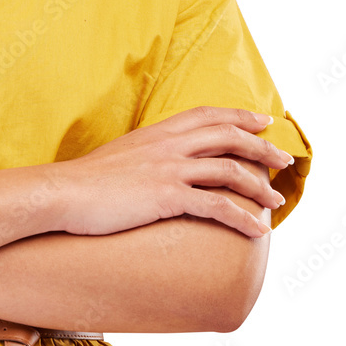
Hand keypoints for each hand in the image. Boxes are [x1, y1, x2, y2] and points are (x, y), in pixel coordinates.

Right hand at [49, 105, 293, 238]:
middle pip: (226, 135)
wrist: (62, 193)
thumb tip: (157, 165)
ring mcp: (168, 169)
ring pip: (228, 169)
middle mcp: (167, 145)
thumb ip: (145, 154)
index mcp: (156, 132)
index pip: (206, 114)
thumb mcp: (120, 156)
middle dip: (260, 146)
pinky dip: (242, 218)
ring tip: (276, 201)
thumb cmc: (86, 181)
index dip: (238, 115)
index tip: (262, 119)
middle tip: (283, 159)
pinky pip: (216, 205)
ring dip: (259, 187)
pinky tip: (256, 231)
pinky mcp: (165, 196)